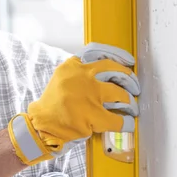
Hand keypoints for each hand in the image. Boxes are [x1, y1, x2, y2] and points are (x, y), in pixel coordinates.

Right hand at [8, 42, 140, 165]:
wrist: (42, 123)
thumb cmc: (53, 103)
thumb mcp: (61, 78)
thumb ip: (79, 72)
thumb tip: (105, 71)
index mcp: (73, 66)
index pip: (99, 53)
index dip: (118, 56)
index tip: (128, 61)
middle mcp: (83, 77)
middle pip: (115, 71)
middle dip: (129, 79)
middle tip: (134, 86)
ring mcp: (89, 96)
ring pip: (120, 94)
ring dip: (130, 102)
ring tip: (132, 107)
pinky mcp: (93, 115)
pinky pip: (117, 119)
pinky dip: (125, 122)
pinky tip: (127, 123)